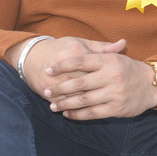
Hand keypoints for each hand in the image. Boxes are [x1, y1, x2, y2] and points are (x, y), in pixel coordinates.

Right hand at [7, 36, 125, 97]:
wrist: (33, 55)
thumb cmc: (63, 48)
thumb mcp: (81, 43)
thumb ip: (103, 47)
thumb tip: (123, 44)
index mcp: (77, 52)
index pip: (96, 66)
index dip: (107, 76)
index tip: (118, 82)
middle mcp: (66, 66)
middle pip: (86, 83)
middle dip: (99, 92)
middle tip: (111, 99)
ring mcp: (55, 80)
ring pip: (74, 95)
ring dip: (86, 104)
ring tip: (98, 108)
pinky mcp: (46, 90)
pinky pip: (62, 102)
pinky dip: (71, 108)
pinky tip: (81, 111)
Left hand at [42, 43, 156, 119]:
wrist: (152, 85)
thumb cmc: (129, 70)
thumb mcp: (116, 57)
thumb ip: (96, 53)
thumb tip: (71, 52)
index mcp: (109, 60)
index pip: (80, 61)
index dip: (62, 66)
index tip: (48, 70)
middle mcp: (111, 76)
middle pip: (78, 82)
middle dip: (59, 88)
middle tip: (46, 91)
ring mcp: (114, 93)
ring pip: (83, 100)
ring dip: (65, 104)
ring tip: (53, 106)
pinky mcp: (116, 108)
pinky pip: (92, 113)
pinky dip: (78, 115)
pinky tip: (68, 114)